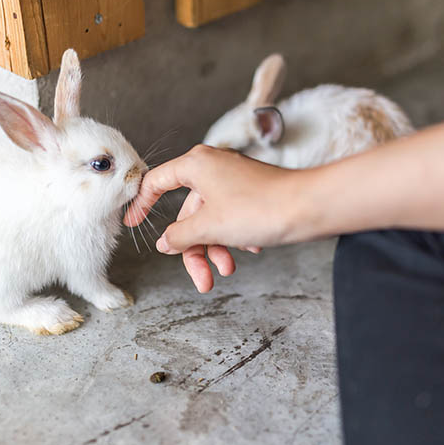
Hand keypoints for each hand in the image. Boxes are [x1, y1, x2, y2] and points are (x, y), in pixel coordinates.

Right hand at [124, 145, 297, 291]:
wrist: (310, 207)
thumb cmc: (260, 208)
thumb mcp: (209, 227)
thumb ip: (180, 236)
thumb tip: (165, 242)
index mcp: (196, 164)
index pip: (156, 182)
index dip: (142, 205)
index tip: (132, 224)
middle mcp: (213, 167)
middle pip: (189, 213)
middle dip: (195, 249)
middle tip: (202, 280)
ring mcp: (234, 179)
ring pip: (212, 219)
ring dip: (216, 248)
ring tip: (229, 270)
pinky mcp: (252, 192)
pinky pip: (232, 216)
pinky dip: (234, 237)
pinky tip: (250, 249)